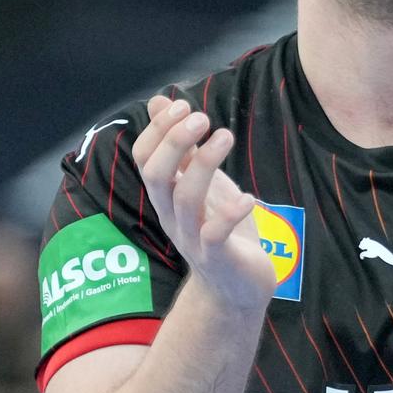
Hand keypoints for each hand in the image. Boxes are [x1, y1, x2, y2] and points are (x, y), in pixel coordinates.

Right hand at [131, 95, 274, 316]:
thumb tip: (160, 103)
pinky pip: (215, 235)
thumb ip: (183, 148)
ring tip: (226, 136)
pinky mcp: (219, 258)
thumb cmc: (220, 230)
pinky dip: (230, 213)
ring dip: (205, 164)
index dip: (158, 130)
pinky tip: (247, 197)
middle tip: (202, 117)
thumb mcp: (201, 183)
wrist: (236, 289)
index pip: (144, 158)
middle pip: (157, 175)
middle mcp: (172, 215)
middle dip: (174, 142)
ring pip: (185, 199)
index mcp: (166, 196)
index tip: (182, 105)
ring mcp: (193, 238)